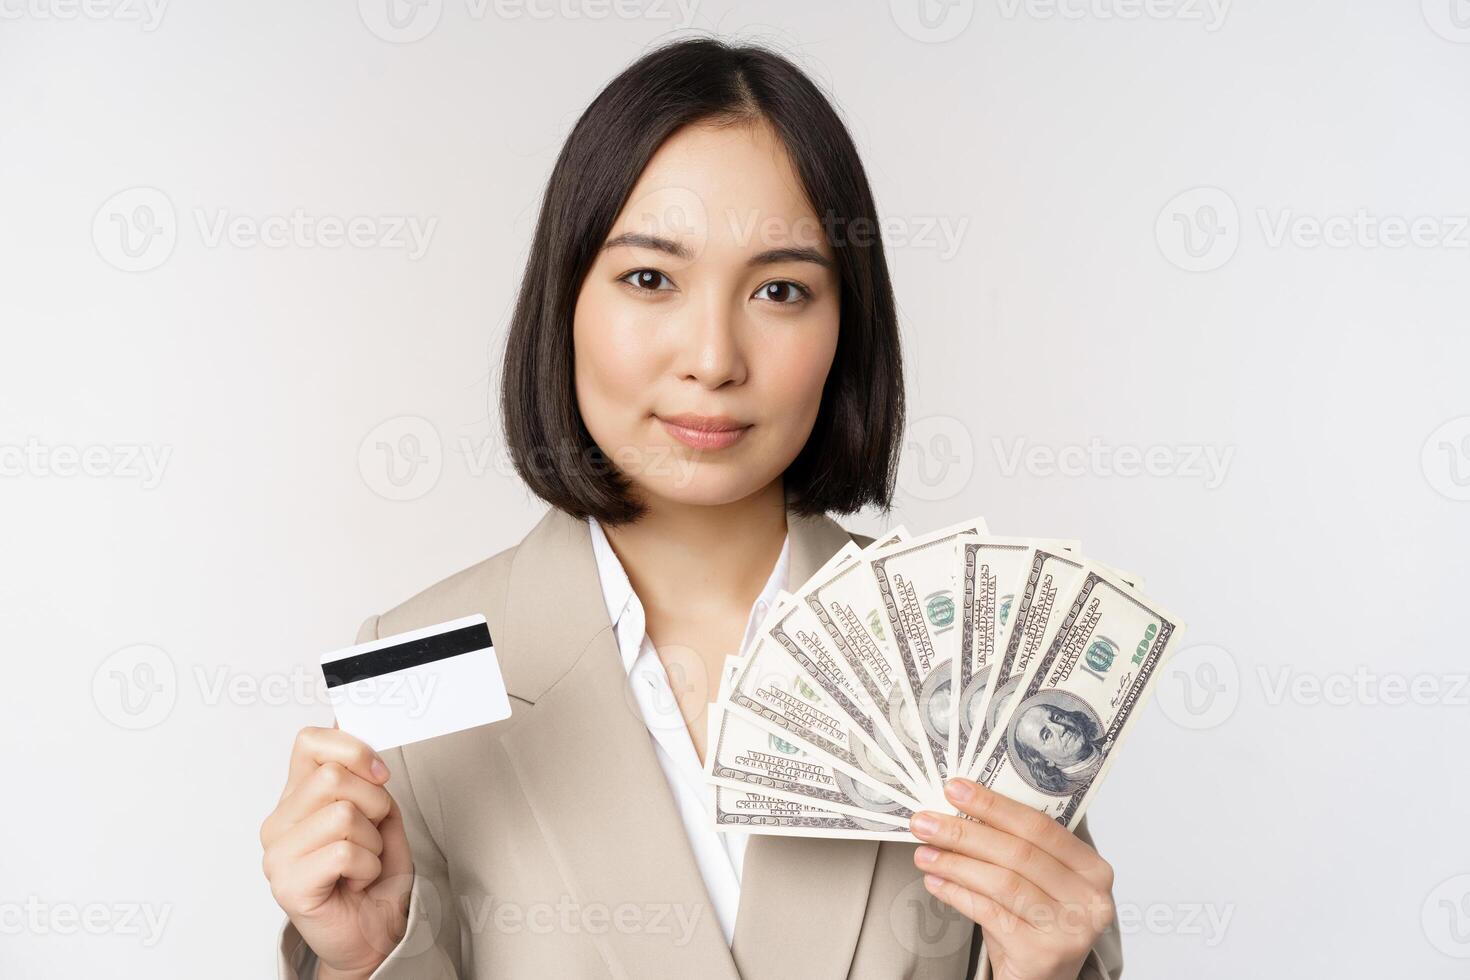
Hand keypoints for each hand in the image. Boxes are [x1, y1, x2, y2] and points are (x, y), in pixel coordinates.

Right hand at [260, 726, 413, 979]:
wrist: (374, 931)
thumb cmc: (375, 874)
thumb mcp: (380, 813)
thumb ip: (366, 777)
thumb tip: (354, 730)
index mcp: (296, 797)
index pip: (310, 742)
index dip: (352, 749)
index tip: (379, 773)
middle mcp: (279, 822)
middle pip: (333, 776)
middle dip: (374, 802)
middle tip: (373, 833)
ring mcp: (278, 855)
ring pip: (342, 814)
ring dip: (372, 840)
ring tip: (363, 861)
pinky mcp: (288, 885)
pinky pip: (344, 852)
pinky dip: (367, 866)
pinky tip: (357, 880)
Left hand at [909, 777, 1115, 979]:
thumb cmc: (1035, 923)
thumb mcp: (1036, 881)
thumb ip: (1012, 846)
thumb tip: (958, 807)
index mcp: (1093, 868)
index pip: (1040, 826)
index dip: (994, 805)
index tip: (955, 789)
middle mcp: (1090, 899)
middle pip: (1018, 853)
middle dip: (964, 833)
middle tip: (925, 822)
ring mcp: (1070, 929)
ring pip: (1002, 882)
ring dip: (955, 864)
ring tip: (924, 853)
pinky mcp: (1043, 954)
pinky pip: (989, 914)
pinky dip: (957, 894)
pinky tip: (936, 883)